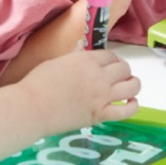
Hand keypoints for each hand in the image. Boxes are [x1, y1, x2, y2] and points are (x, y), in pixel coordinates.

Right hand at [21, 49, 139, 130]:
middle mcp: (99, 75)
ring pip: (132, 86)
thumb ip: (74, 57)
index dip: (112, 60)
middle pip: (124, 68)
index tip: (109, 65)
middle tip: (117, 77)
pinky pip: (127, 110)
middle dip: (123, 70)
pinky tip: (131, 103)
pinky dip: (133, 106)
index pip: (111, 55)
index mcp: (87, 59)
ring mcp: (102, 96)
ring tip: (128, 87)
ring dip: (133, 84)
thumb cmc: (38, 83)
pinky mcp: (100, 114)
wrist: (32, 107)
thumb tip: (81, 49)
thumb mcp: (56, 61)